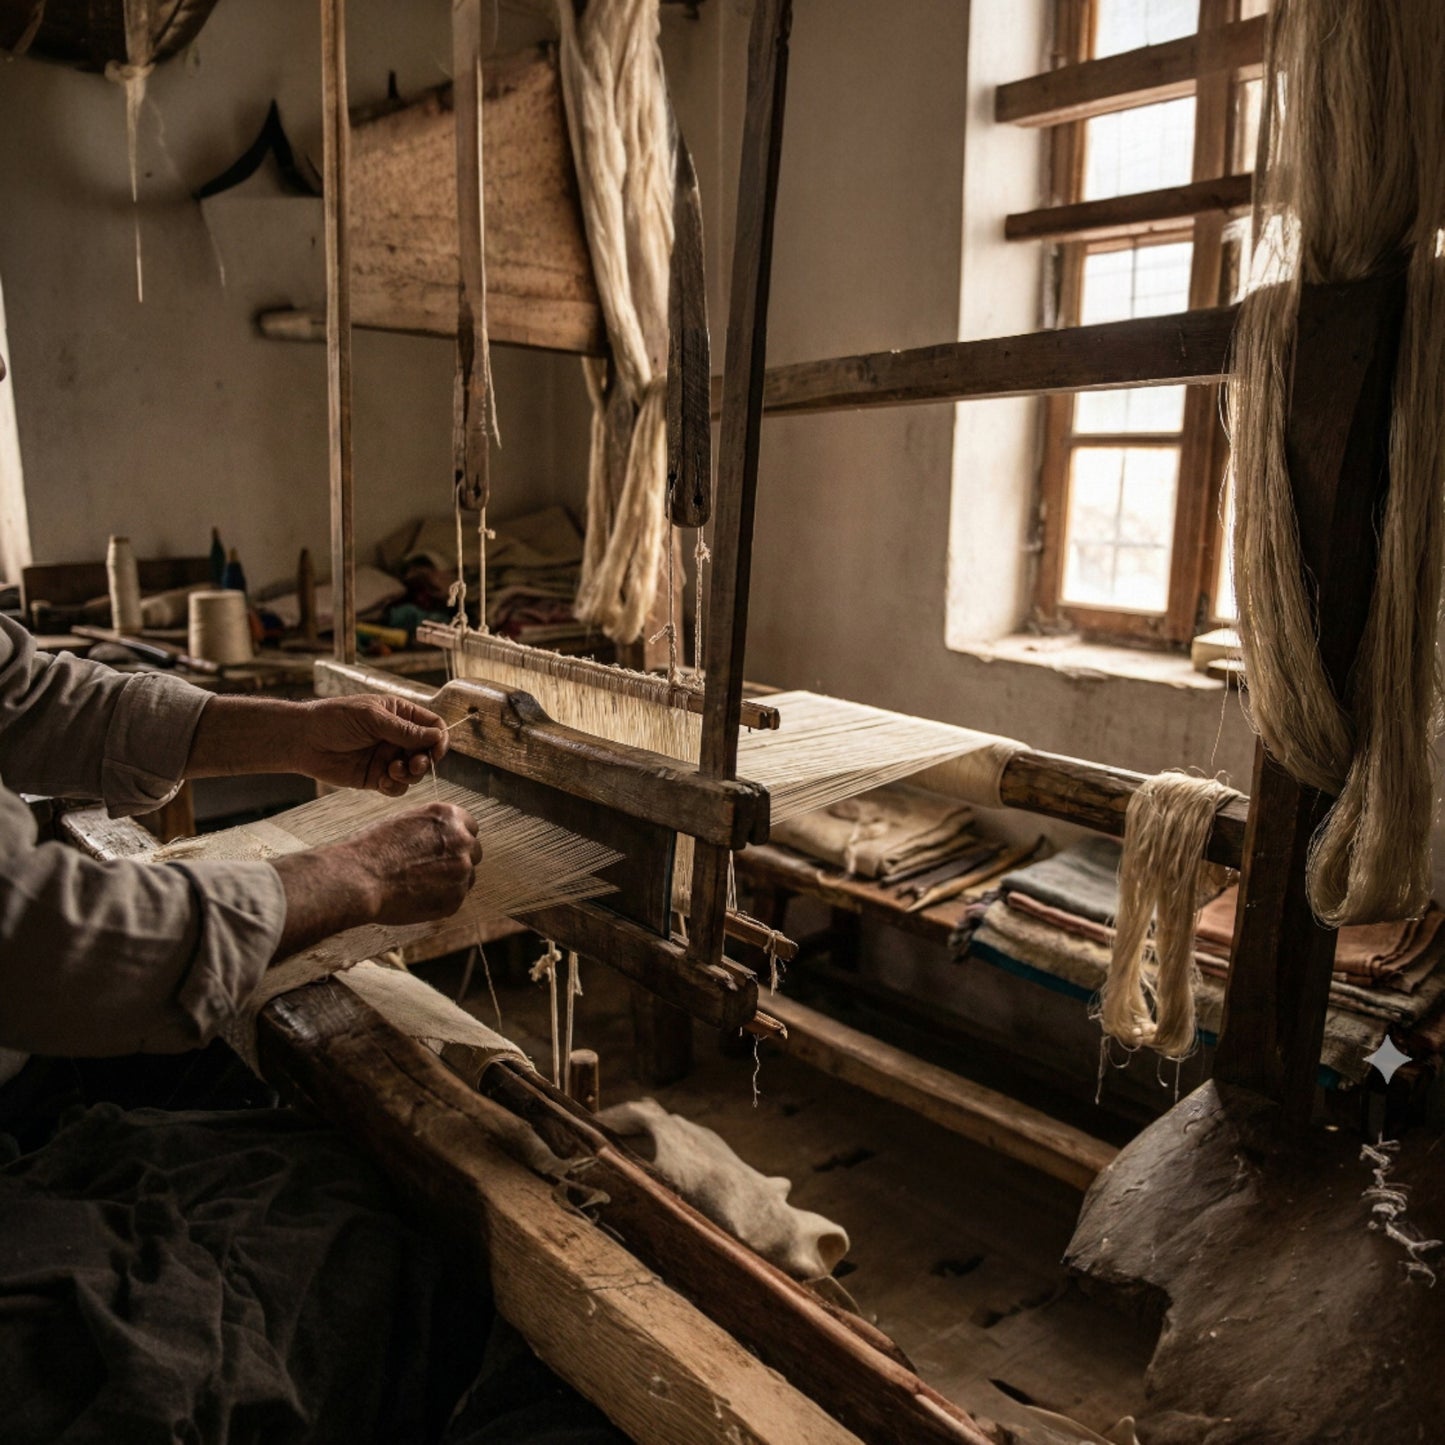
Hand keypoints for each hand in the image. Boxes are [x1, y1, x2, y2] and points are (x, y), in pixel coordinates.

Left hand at [292, 696, 448, 795]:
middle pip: (427, 752)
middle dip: (424, 760)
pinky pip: (397, 787)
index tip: (435, 750)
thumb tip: (438, 736)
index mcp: (400, 715)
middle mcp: (397, 737)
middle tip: (413, 764)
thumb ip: (405, 730)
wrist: (303, 740)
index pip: (433, 727)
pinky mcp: (375, 777)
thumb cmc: (335, 719)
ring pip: (415, 773)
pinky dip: (395, 786)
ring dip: (410, 775)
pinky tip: (383, 781)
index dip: (439, 740)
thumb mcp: (372, 718)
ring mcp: (387, 758)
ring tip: (392, 771)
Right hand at [343, 802, 481, 923]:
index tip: (447, 847)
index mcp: (449, 817)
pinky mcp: (456, 898)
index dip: (457, 838)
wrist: (360, 879)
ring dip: (450, 881)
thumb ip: (430, 828)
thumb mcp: (405, 822)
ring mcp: (462, 871)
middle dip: (458, 859)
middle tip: (433, 869)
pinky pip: (455, 898)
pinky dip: (440, 899)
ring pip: (467, 877)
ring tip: (419, 884)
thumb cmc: (373, 849)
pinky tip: (416, 897)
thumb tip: (440, 836)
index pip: (470, 826)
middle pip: (473, 851)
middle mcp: (462, 841)